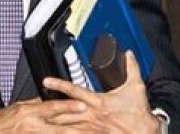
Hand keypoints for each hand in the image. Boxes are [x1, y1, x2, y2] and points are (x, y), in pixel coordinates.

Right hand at [0, 97, 87, 132]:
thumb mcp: (16, 108)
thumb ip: (33, 105)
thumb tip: (46, 100)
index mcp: (28, 112)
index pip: (52, 107)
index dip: (68, 106)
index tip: (83, 104)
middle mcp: (31, 125)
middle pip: (59, 126)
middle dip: (78, 127)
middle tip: (95, 127)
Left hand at [42, 51, 159, 132]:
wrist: (147, 133)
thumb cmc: (140, 112)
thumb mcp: (136, 87)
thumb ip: (131, 68)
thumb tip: (128, 54)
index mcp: (98, 101)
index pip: (74, 90)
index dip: (59, 85)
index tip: (45, 81)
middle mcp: (92, 114)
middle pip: (65, 110)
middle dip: (49, 108)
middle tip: (33, 106)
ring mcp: (92, 127)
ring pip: (68, 125)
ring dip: (54, 123)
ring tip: (39, 122)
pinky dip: (66, 133)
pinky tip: (55, 132)